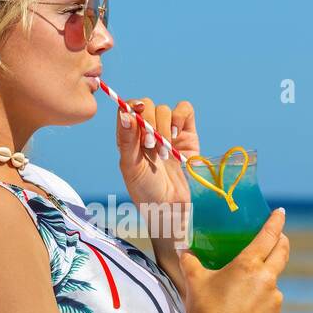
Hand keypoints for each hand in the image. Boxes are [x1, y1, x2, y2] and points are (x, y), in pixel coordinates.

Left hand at [115, 98, 199, 234]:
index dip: (132, 107)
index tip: (137, 118)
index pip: (128, 108)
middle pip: (147, 106)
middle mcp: (147, 130)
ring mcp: (168, 131)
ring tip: (164, 153)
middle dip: (149, 123)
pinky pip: (185, 110)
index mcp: (129, 136)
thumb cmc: (145, 191)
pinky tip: (177, 137)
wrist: (171, 207)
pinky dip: (180, 118)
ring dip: (164, 129)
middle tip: (151, 146)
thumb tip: (125, 114)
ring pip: (165, 109)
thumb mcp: (131, 167)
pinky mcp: (187, 134)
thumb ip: (127, 140)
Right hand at [176, 207, 288, 312]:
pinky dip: (264, 296)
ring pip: (274, 278)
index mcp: (248, 264)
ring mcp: (273, 297)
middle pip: (282, 252)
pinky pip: (272, 298)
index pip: (268, 235)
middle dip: (281, 240)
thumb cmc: (203, 310)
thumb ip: (190, 261)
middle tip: (278, 236)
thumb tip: (183, 249)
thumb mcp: (194, 280)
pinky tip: (248, 303)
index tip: (280, 212)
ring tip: (249, 283)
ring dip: (267, 274)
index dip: (276, 221)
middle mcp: (266, 278)